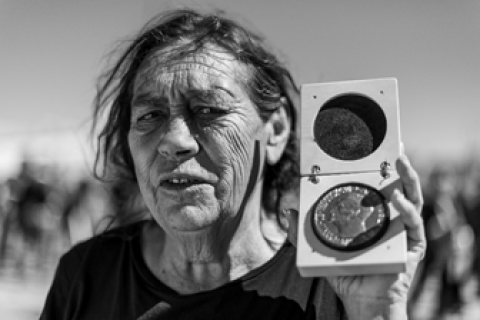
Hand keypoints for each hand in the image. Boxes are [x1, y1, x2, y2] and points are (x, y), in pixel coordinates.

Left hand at [285, 155, 425, 319]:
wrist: (362, 301)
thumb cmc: (346, 274)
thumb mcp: (322, 249)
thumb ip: (303, 233)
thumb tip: (288, 212)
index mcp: (374, 217)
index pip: (378, 188)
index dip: (378, 169)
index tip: (374, 149)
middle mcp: (392, 220)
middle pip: (398, 187)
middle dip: (398, 166)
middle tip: (394, 147)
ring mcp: (404, 231)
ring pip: (412, 199)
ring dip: (408, 179)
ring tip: (400, 162)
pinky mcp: (413, 246)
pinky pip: (413, 224)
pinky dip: (407, 211)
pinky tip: (397, 199)